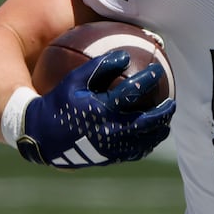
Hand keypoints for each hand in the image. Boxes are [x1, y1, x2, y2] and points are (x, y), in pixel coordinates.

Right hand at [17, 50, 174, 167]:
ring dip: (159, 130)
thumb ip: (98, 67)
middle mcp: (110, 130)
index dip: (147, 80)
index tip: (156, 71)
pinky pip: (135, 152)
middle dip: (163, 111)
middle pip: (147, 121)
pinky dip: (147, 144)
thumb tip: (124, 55)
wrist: (42, 137)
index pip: (131, 92)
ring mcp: (112, 147)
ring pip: (145, 140)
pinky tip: (151, 136)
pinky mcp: (111, 157)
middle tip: (172, 102)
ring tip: (166, 120)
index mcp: (101, 109)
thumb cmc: (58, 104)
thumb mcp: (73, 82)